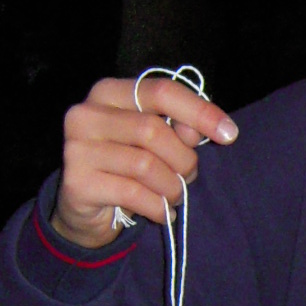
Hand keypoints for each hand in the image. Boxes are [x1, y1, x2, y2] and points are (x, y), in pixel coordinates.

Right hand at [51, 75, 238, 247]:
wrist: (84, 208)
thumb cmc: (126, 167)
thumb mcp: (156, 143)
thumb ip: (178, 129)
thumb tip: (199, 130)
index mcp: (108, 92)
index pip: (161, 92)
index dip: (199, 112)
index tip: (230, 134)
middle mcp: (85, 114)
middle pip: (153, 129)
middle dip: (183, 159)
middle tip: (189, 177)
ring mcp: (76, 148)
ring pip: (145, 165)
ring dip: (172, 187)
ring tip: (173, 196)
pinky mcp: (76, 182)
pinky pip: (133, 194)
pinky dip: (158, 207)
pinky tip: (162, 213)